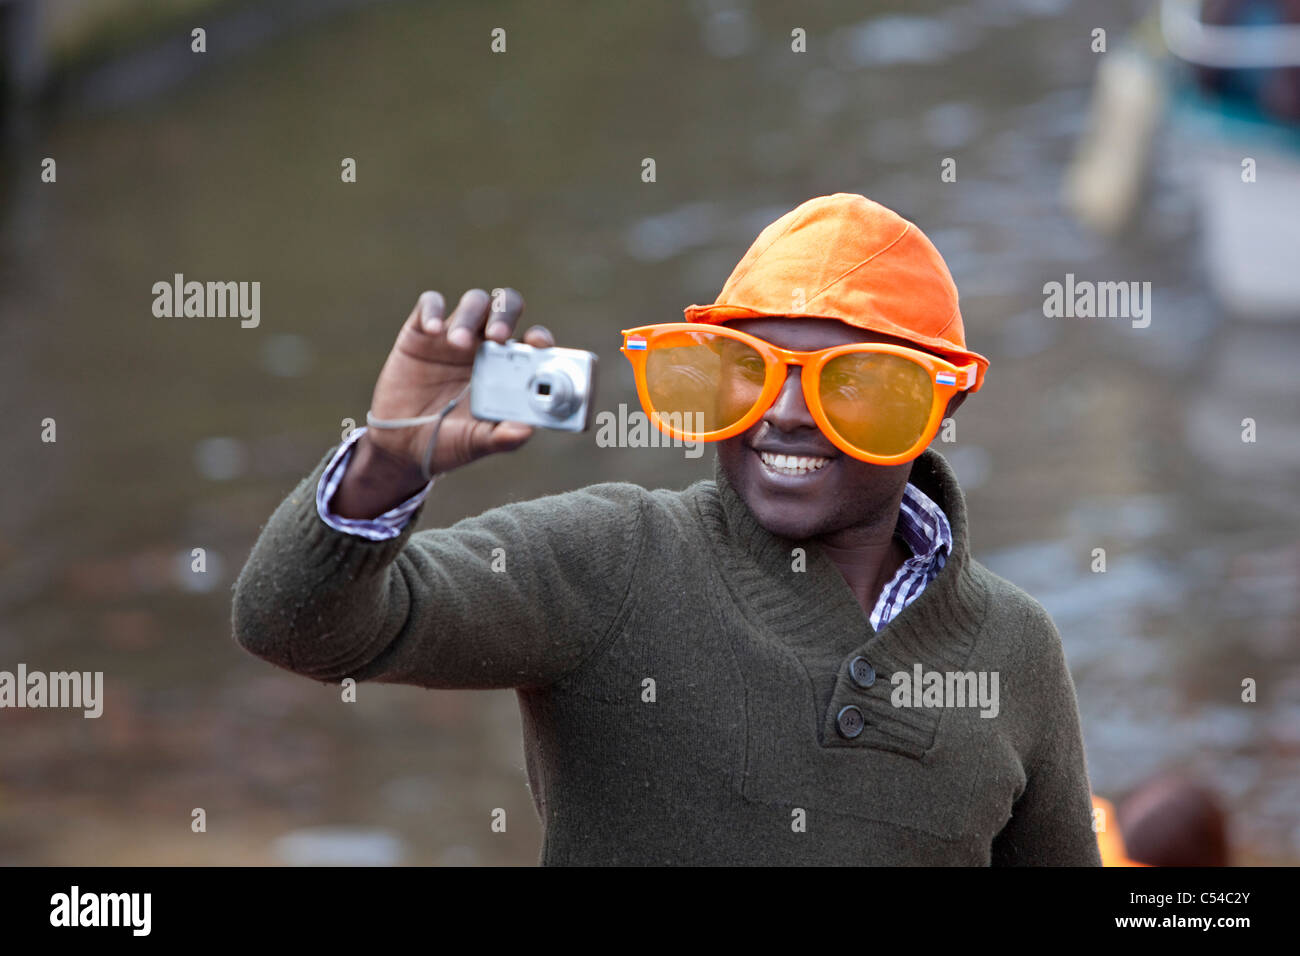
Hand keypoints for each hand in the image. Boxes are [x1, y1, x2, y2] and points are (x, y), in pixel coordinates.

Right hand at [333, 288, 553, 517]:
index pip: (533, 339)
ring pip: (474, 302)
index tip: (536, 344)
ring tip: (458, 343)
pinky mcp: (421, 332)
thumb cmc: (449, 441)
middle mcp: (486, 345)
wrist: (403, 445)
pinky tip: (432, 330)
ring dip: (471, 315)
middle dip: (506, 315)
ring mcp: (454, 336)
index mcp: (508, 368)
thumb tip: (526, 431)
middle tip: (498, 337)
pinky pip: (430, 303)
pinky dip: (432, 310)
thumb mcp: (476, 444)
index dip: (539, 336)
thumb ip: (502, 438)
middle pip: (506, 308)